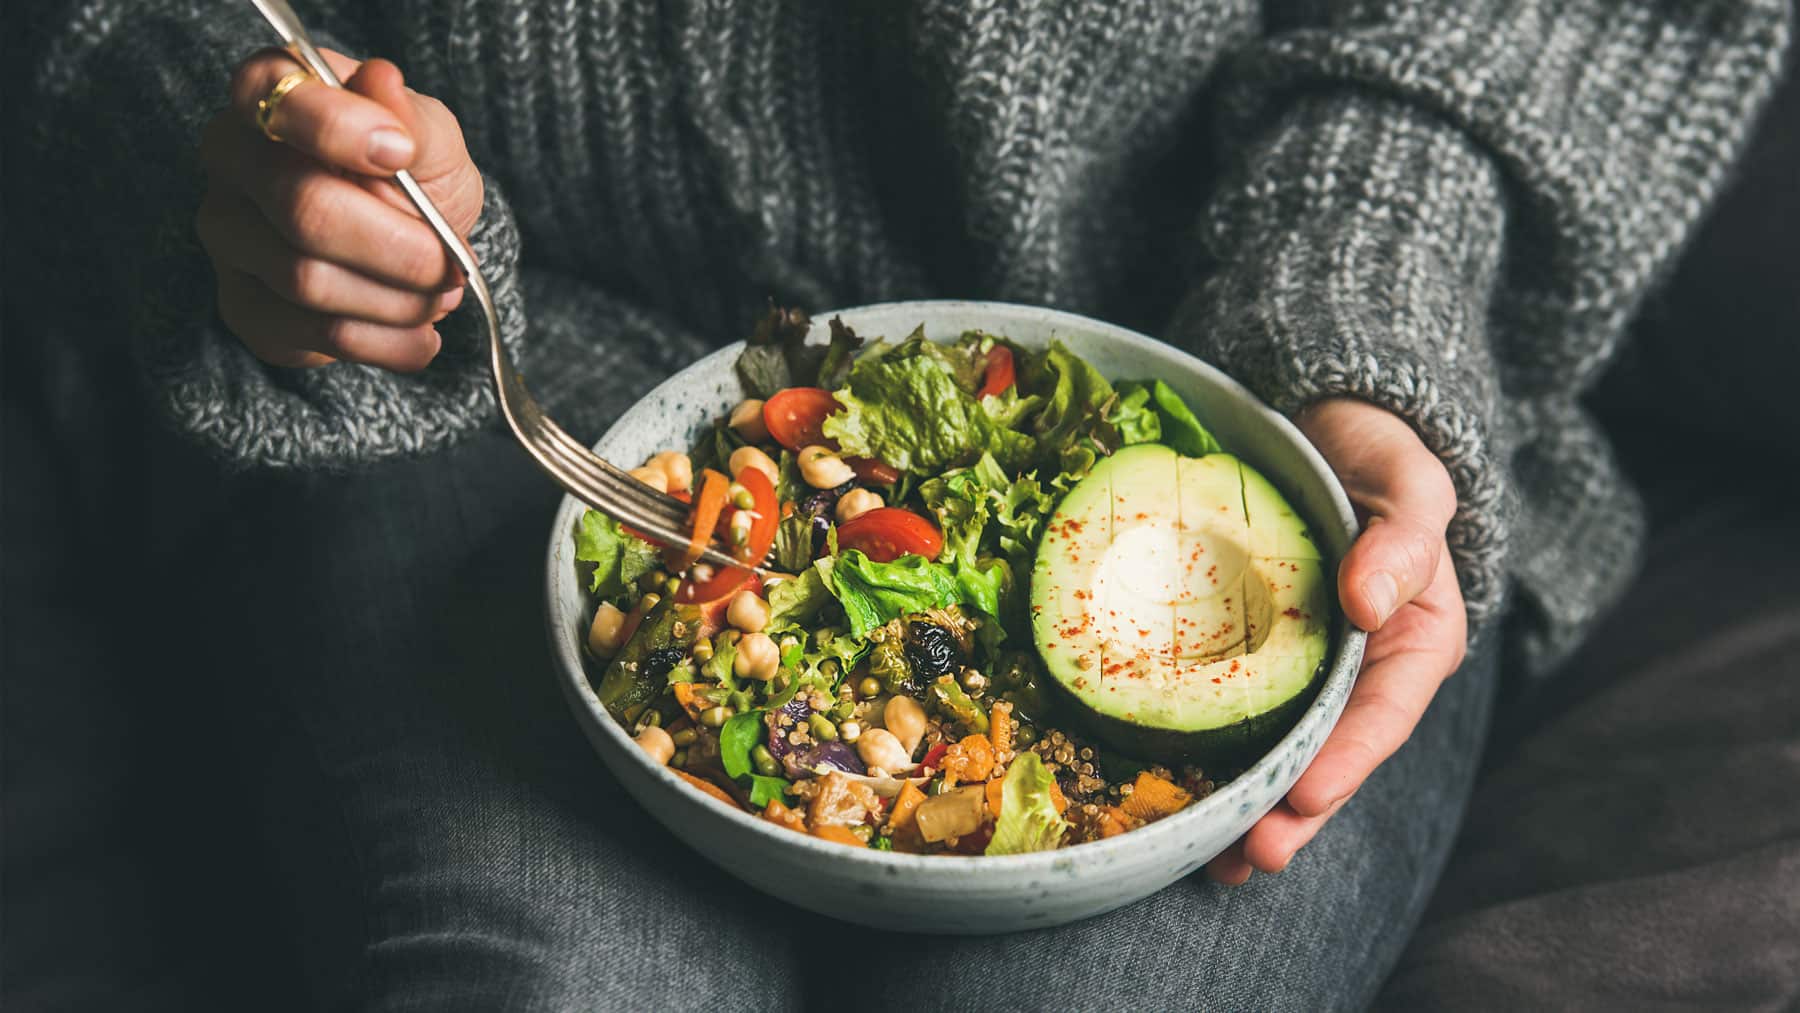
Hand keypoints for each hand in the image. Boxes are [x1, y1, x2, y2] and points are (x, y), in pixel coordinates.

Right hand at [197, 48, 482, 370]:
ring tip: (442, 296)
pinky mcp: (243, 305)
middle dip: (398, 247)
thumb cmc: (413, 173)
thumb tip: (382, 82)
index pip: (277, 99)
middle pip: (303, 208)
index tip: (403, 155)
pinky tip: (420, 337)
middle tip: (452, 264)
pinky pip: (312, 334)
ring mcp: (228, 234)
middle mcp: (231, 159)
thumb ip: (411, 119)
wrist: (411, 243)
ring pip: (308, 280)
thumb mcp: (431, 138)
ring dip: (398, 301)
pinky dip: (385, 343)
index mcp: (269, 93)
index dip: (341, 131)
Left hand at [1207, 398, 1466, 883]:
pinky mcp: (1250, 660)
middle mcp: (1358, 673)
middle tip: (1248, 854)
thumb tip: (1369, 599)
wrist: (1325, 430)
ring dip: (1247, 809)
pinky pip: (1229, 715)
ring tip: (1211, 860)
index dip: (1347, 762)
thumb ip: (1403, 539)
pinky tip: (1171, 799)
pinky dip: (1206, 761)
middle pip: (1329, 757)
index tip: (1306, 795)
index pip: (1383, 716)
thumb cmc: (1376, 457)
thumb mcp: (1408, 483)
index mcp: (1411, 643)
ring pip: (1279, 753)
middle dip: (1291, 813)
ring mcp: (1302, 672)